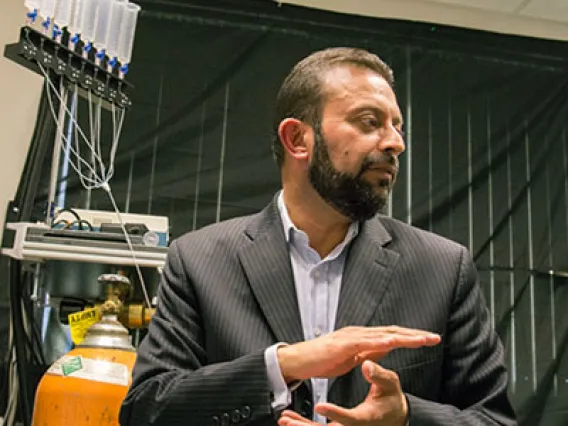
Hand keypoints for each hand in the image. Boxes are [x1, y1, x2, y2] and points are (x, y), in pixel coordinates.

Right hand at [277, 325, 439, 382]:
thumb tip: (384, 347)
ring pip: (383, 334)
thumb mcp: (350, 358)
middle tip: (435, 337)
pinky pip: (364, 342)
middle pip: (392, 331)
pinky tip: (393, 342)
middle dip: (415, 335)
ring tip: (422, 339)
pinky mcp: (341, 344)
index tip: (429, 340)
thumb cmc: (321, 360)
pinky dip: (379, 341)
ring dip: (404, 336)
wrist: (297, 361)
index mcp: (362, 337)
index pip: (392, 335)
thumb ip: (367, 351)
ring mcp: (351, 336)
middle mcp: (359, 333)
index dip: (411, 337)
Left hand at [278, 361, 406, 425]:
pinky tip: (289, 418)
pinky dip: (304, 425)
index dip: (335, 414)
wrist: (394, 417)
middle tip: (288, 421)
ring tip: (285, 419)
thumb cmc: (391, 400)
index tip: (320, 406)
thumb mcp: (390, 385)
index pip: (350, 419)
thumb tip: (367, 364)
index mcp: (367, 418)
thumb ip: (379, 375)